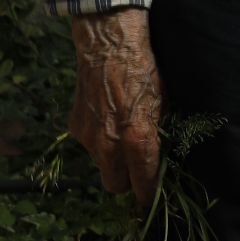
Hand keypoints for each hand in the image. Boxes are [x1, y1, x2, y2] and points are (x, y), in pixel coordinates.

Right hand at [69, 6, 167, 205]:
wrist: (108, 46)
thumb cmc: (144, 72)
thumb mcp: (164, 105)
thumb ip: (160, 137)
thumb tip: (162, 157)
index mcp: (137, 141)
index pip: (143, 186)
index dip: (149, 194)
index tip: (152, 193)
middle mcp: (110, 146)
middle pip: (115, 187)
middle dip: (127, 181)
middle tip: (136, 165)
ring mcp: (89, 139)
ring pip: (101, 166)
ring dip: (112, 159)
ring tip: (121, 132)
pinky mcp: (75, 128)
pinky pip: (89, 146)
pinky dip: (98, 140)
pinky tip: (106, 118)